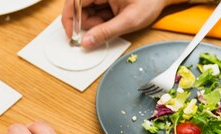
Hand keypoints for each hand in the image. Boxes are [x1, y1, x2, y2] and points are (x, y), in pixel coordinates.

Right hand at [62, 0, 179, 48]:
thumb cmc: (151, 0)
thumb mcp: (129, 20)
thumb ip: (106, 32)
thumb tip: (87, 42)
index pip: (73, 2)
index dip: (69, 20)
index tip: (72, 35)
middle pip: (78, 7)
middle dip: (87, 22)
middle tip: (103, 28)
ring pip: (85, 10)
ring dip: (95, 21)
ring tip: (114, 20)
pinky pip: (94, 8)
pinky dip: (100, 17)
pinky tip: (113, 16)